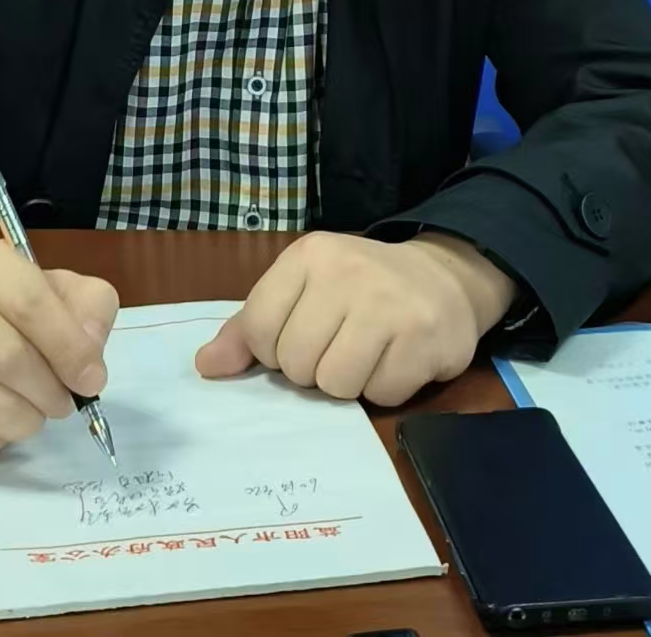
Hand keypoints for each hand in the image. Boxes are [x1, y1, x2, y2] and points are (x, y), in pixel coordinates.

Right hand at [0, 236, 118, 463]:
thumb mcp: (51, 289)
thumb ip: (88, 308)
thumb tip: (90, 359)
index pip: (30, 303)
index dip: (70, 348)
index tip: (92, 379)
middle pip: (10, 360)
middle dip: (51, 392)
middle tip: (63, 403)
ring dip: (26, 422)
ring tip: (31, 411)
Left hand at [194, 230, 516, 407]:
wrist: (444, 277)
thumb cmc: (361, 287)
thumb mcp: (304, 289)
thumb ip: (251, 327)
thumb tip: (205, 367)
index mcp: (310, 256)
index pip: (259, 328)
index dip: (273, 349)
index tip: (299, 336)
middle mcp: (348, 273)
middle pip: (295, 363)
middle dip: (312, 369)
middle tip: (338, 346)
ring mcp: (389, 305)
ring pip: (335, 384)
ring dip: (348, 383)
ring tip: (367, 354)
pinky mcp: (425, 339)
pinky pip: (381, 395)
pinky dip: (385, 388)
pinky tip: (397, 360)